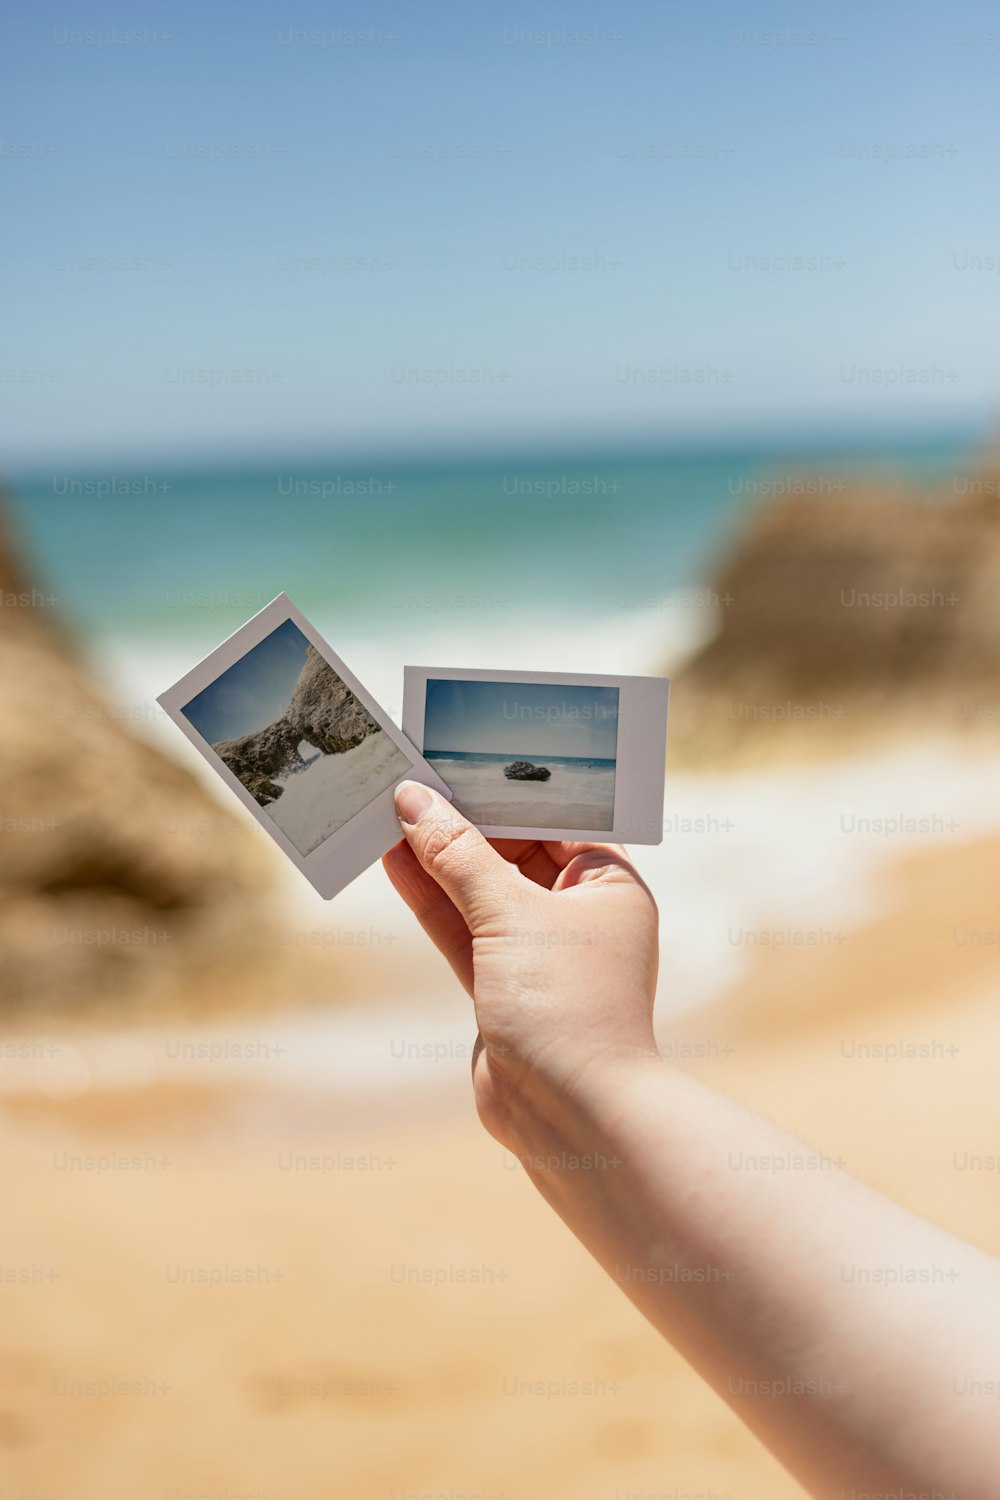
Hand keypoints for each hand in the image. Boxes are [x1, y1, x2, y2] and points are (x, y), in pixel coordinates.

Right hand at [382, 781, 658, 1150]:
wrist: (570, 1117)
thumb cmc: (565, 1006)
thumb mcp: (509, 915)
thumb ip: (459, 857)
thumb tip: (415, 802)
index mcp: (608, 886)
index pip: (555, 819)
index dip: (504, 789)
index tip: (455, 760)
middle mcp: (578, 915)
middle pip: (513, 852)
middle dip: (463, 823)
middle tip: (410, 782)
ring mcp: (538, 954)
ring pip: (480, 892)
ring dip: (437, 859)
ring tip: (387, 814)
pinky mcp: (501, 987)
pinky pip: (462, 930)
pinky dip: (432, 901)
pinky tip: (393, 864)